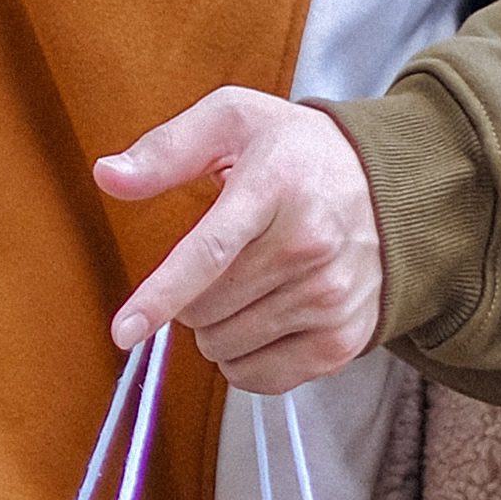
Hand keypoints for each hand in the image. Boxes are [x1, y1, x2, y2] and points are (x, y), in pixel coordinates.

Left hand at [94, 88, 382, 392]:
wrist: (393, 184)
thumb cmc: (296, 150)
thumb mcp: (232, 120)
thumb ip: (166, 149)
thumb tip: (107, 176)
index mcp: (276, 186)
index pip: (210, 252)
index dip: (162, 295)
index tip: (124, 331)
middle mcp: (310, 247)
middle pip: (208, 309)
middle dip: (189, 297)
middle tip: (218, 260)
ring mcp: (331, 298)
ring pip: (228, 348)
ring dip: (215, 327)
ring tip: (244, 283)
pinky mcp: (344, 339)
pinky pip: (263, 378)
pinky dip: (243, 360)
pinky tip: (258, 320)